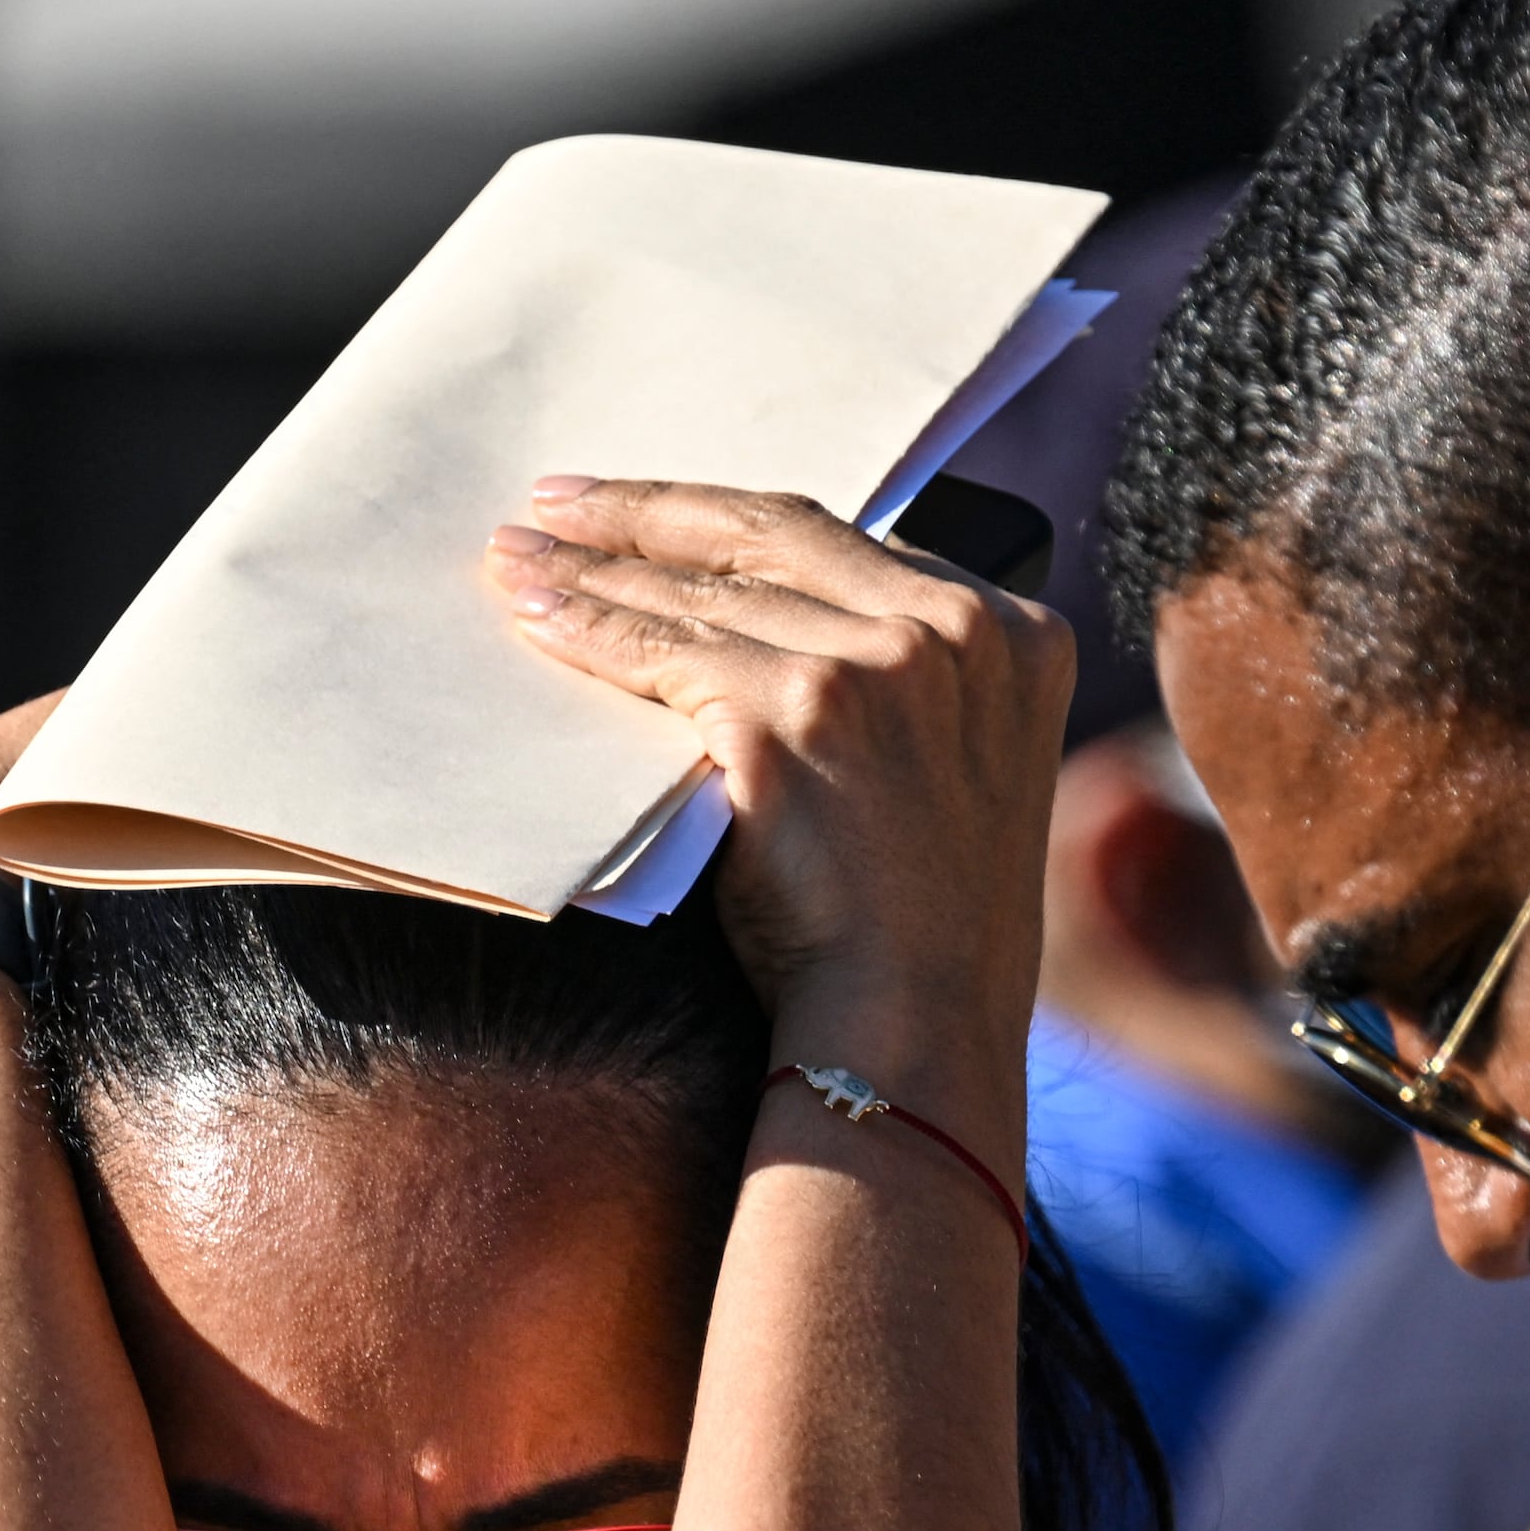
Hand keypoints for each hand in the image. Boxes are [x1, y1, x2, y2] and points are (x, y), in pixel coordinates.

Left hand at [486, 479, 1067, 1106]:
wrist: (916, 1024)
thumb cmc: (919, 931)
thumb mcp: (950, 776)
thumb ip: (898, 687)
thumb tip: (760, 631)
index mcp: (1009, 633)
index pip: (843, 543)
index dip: (732, 522)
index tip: (657, 510)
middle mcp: (954, 630)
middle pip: (769, 538)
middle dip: (648, 514)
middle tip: (557, 505)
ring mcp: (876, 666)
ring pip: (703, 593)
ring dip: (595, 571)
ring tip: (519, 561)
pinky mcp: (793, 713)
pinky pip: (660, 654)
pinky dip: (587, 632)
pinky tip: (536, 619)